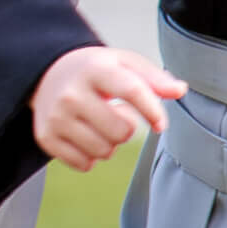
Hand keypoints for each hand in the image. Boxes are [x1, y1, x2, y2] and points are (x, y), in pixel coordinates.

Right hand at [31, 46, 185, 171]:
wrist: (47, 73)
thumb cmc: (97, 71)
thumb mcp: (124, 63)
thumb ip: (154, 77)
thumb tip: (180, 90)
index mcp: (95, 69)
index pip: (132, 91)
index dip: (152, 111)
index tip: (161, 124)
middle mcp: (71, 93)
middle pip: (121, 131)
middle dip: (128, 129)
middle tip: (117, 115)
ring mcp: (56, 117)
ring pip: (104, 151)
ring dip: (111, 144)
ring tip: (101, 124)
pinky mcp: (46, 137)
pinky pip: (84, 164)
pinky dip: (92, 156)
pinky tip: (86, 136)